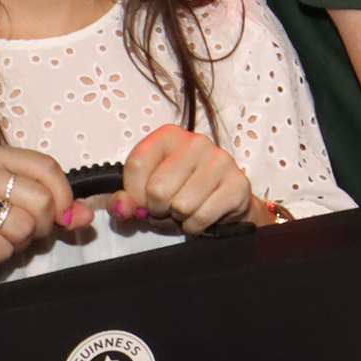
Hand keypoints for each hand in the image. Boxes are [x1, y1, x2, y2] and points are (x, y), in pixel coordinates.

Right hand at [0, 145, 83, 300]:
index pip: (49, 167)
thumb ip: (55, 207)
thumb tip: (87, 215)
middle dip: (40, 226)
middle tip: (16, 233)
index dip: (64, 196)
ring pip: (27, 225)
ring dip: (18, 243)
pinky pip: (6, 247)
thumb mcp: (16, 208)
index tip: (61, 216)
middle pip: (43, 199)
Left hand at [118, 124, 254, 233]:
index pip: (136, 164)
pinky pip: (202, 215)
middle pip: (158, 189)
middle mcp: (196, 142)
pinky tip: (200, 215)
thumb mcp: (142, 193)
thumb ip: (123, 200)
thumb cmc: (177, 193)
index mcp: (169, 136)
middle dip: (158, 208)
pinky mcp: (238, 183)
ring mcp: (220, 160)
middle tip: (168, 206)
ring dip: (179, 218)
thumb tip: (122, 207)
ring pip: (181, 205)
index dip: (134, 192)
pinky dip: (195, 225)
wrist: (221, 203)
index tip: (142, 198)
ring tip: (185, 209)